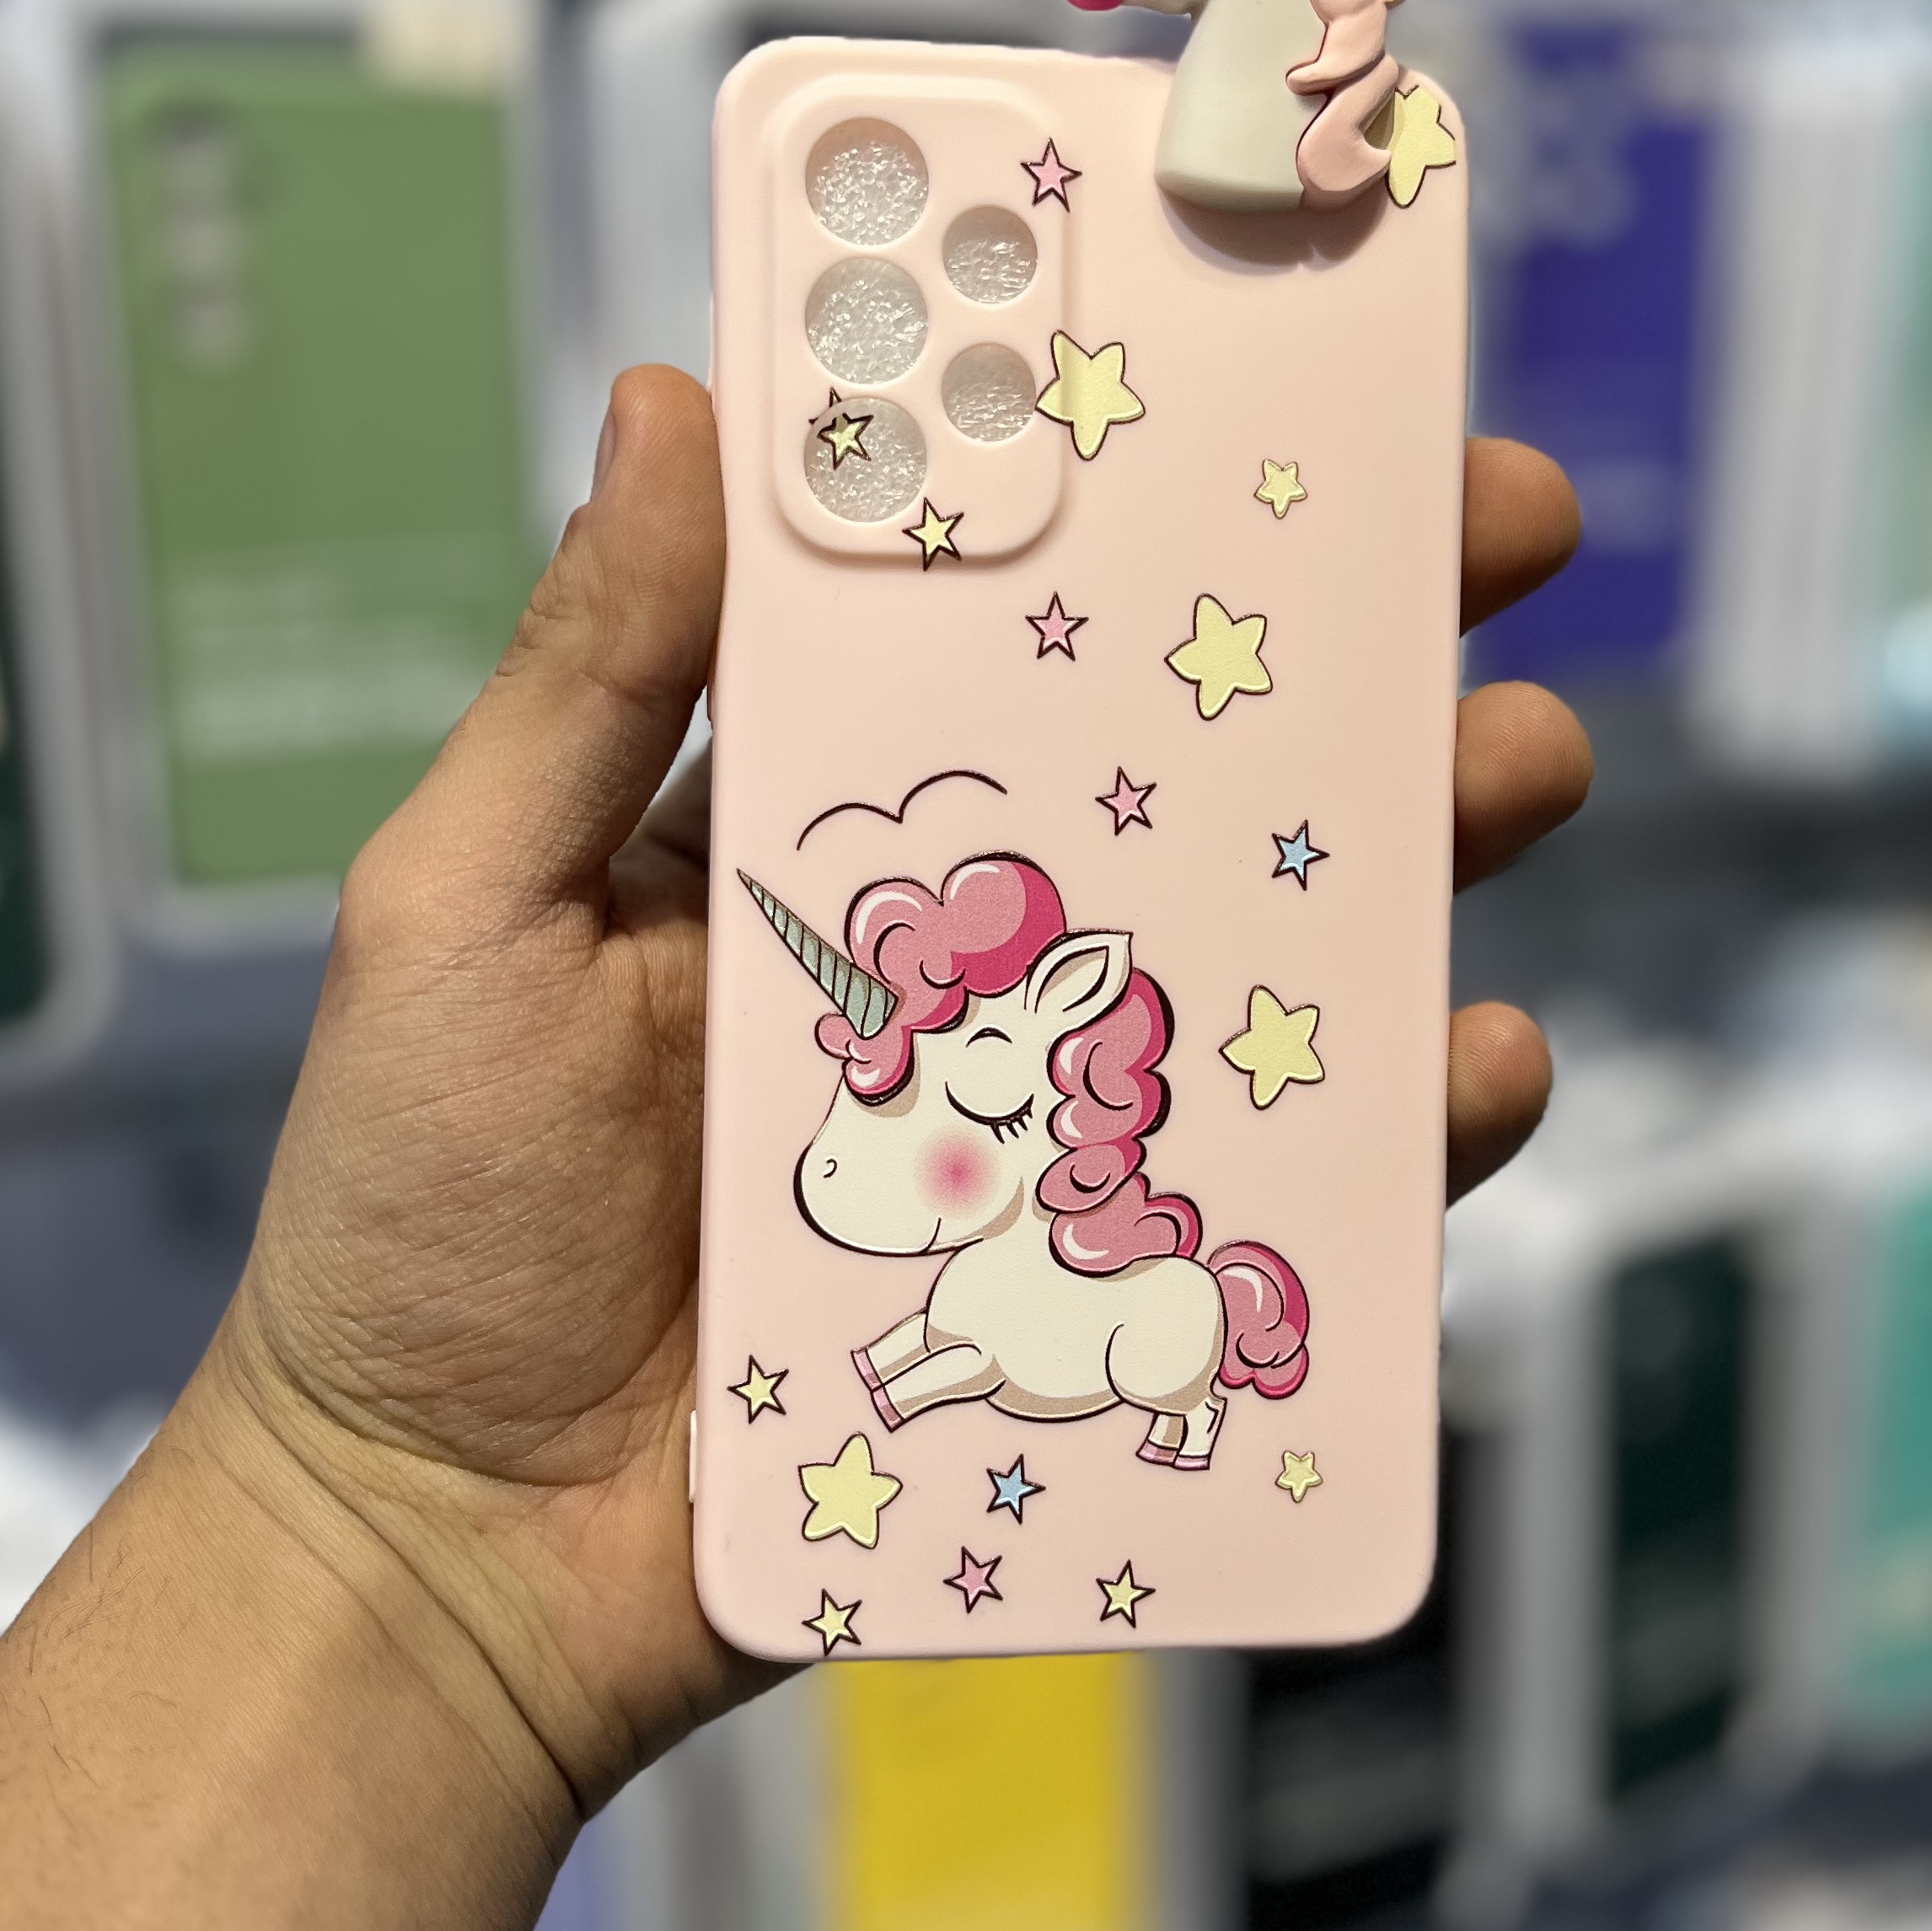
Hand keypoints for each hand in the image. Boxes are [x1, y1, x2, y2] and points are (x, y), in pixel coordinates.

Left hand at [191, 373, 1590, 1814]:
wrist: (444, 1551)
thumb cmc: (416, 1215)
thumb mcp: (461, 905)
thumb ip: (585, 675)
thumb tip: (680, 399)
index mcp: (816, 837)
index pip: (1008, 628)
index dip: (1139, 501)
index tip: (1270, 379)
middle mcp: (956, 960)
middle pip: (1189, 769)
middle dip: (1350, 644)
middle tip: (1491, 533)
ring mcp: (1042, 1122)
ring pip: (1274, 957)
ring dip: (1418, 846)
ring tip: (1515, 762)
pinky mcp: (1091, 1288)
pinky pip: (1279, 1194)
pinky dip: (1395, 1133)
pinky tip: (1469, 1061)